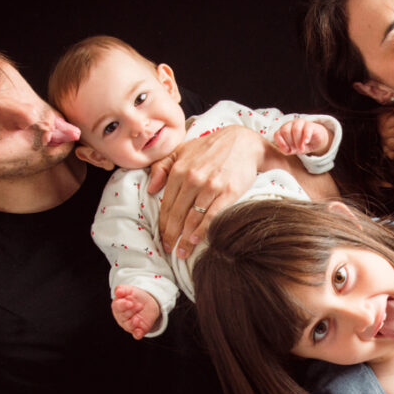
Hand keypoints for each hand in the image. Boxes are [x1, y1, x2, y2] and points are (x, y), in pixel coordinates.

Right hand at [111, 285, 160, 339]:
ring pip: (128, 326)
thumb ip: (122, 289)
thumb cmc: (135, 296)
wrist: (149, 302)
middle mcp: (122, 317)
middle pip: (123, 316)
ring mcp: (129, 325)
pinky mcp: (138, 330)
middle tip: (140, 305)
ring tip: (138, 318)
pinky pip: (136, 335)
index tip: (130, 302)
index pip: (117, 307)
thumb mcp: (129, 290)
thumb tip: (118, 292)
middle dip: (132, 311)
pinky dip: (137, 334)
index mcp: (118, 306)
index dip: (123, 305)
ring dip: (133, 323)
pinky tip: (139, 332)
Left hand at [147, 126, 263, 258]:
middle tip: (169, 249)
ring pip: (193, 218)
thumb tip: (150, 189)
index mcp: (179, 170)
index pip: (167, 203)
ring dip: (185, 238)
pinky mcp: (228, 192)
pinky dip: (203, 230)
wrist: (243, 142)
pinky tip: (196, 240)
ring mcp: (211, 186)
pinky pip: (212, 215)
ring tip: (181, 252)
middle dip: (172, 235)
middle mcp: (193, 179)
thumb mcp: (182, 150)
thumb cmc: (210, 148)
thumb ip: (163, 167)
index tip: (161, 237)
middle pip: (178, 214)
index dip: (163, 223)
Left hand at [274, 119, 330, 155]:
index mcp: (284, 129)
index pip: (277, 134)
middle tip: (296, 150)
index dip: (281, 143)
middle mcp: (290, 124)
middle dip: (290, 143)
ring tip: (301, 149)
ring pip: (295, 129)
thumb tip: (286, 149)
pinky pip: (306, 129)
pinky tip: (306, 142)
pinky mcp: (310, 125)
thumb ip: (286, 150)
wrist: (316, 140)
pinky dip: (306, 137)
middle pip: (285, 131)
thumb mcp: (293, 149)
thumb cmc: (301, 144)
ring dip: (298, 141)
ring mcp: (300, 123)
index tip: (288, 150)